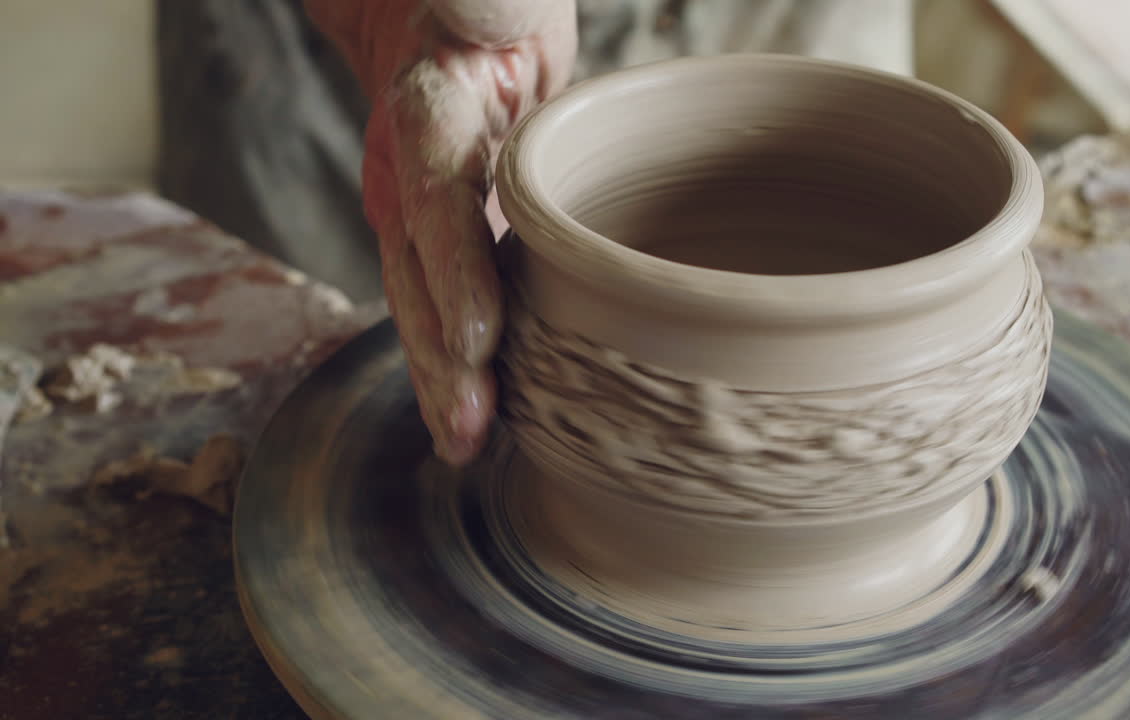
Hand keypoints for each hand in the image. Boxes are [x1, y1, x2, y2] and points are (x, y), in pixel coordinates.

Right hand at [308, 0, 576, 464]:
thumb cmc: (482, 6)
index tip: (480, 337)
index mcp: (429, 117)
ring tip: (463, 445)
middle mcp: (412, 176)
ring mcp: (419, 214)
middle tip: (468, 431)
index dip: (457, 272)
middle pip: (419, 276)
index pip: (440, 202)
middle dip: (441, 359)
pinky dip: (454, 366)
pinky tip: (471, 419)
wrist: (439, 26)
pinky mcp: (443, 239)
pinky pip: (444, 306)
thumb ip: (482, 3)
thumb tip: (485, 22)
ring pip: (422, 306)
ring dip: (441, 380)